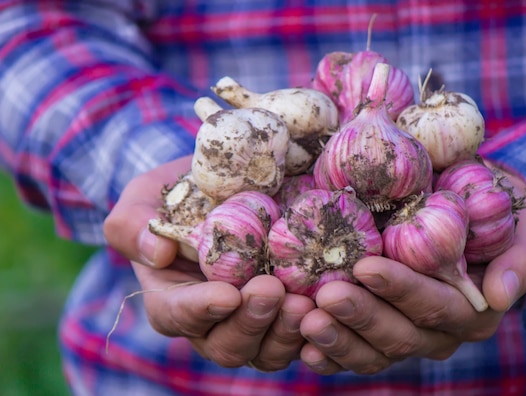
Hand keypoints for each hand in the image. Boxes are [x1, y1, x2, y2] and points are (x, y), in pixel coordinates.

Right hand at [103, 155, 314, 370]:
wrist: (224, 191)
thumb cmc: (177, 196)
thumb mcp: (144, 198)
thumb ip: (134, 224)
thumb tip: (157, 254)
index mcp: (171, 297)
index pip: (175, 316)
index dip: (199, 311)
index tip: (226, 294)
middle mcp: (211, 322)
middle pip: (225, 345)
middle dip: (249, 323)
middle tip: (273, 290)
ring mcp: (250, 323)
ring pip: (264, 352)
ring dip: (284, 332)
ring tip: (304, 302)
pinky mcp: (284, 316)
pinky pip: (299, 340)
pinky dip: (313, 332)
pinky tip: (327, 310)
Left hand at [298, 172, 525, 374]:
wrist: (473, 217)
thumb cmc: (496, 214)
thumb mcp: (524, 229)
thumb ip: (520, 261)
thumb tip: (500, 295)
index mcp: (474, 310)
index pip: (435, 305)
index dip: (400, 289)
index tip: (365, 267)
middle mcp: (441, 332)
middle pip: (399, 334)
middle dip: (361, 316)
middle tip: (324, 296)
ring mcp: (409, 337)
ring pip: (374, 352)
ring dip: (339, 339)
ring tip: (306, 320)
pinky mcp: (381, 335)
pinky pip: (355, 354)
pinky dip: (330, 354)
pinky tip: (303, 346)